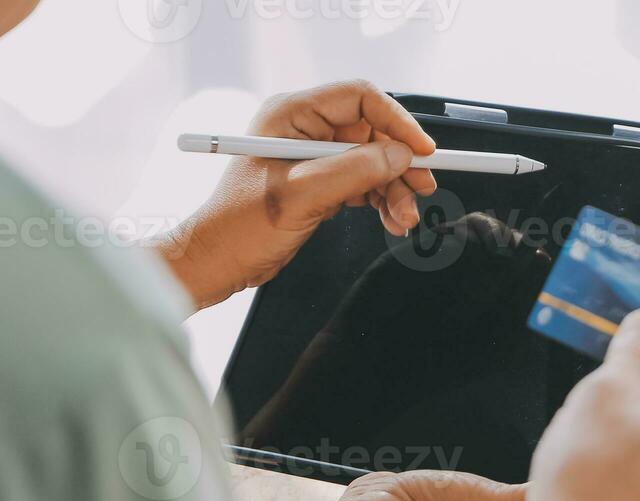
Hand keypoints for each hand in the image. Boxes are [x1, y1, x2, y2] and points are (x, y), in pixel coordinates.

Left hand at [158, 80, 436, 309]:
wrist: (217, 262)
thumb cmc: (238, 226)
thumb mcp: (301, 196)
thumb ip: (352, 172)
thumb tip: (398, 156)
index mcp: (292, 115)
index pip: (359, 99)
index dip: (396, 121)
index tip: (421, 149)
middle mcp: (304, 130)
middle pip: (372, 133)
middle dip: (399, 163)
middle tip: (422, 188)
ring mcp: (313, 158)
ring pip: (371, 162)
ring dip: (394, 189)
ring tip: (404, 217)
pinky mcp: (319, 184)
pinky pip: (362, 184)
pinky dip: (381, 201)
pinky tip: (391, 220)